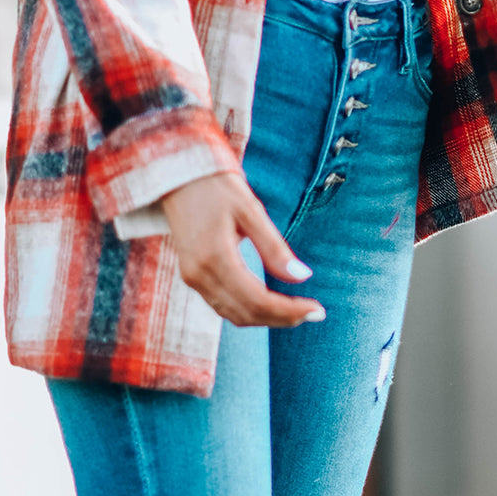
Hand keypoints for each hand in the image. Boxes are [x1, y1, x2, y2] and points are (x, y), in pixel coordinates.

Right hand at [161, 171, 325, 327]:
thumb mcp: (250, 210)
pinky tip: (269, 302)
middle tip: (315, 312)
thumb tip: (303, 277)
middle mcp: (199, 275)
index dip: (289, 311)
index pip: (258, 300)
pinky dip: (248, 310)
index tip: (318, 311)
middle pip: (246, 314)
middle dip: (282, 318)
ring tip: (297, 311)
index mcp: (215, 257)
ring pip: (233, 315)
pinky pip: (222, 305)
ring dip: (266, 319)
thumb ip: (274, 247)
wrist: (177, 176)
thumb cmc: (217, 187)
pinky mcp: (191, 276)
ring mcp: (192, 278)